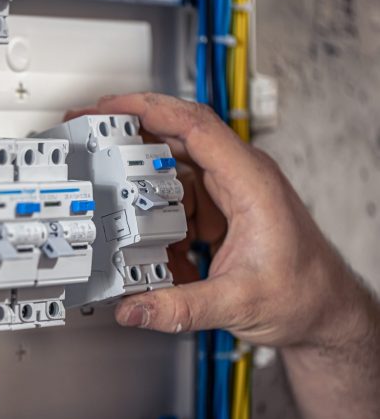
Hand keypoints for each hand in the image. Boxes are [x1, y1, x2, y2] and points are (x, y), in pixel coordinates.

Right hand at [97, 93, 372, 347]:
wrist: (326, 312)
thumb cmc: (305, 295)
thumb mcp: (238, 302)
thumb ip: (180, 307)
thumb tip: (134, 307)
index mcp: (250, 182)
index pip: (195, 126)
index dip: (149, 109)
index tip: (111, 106)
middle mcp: (239, 179)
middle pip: (176, 139)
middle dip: (131, 134)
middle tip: (92, 133)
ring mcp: (227, 194)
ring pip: (172, 173)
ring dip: (141, 186)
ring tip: (115, 205)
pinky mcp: (218, 212)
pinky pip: (177, 202)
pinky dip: (157, 218)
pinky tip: (151, 244)